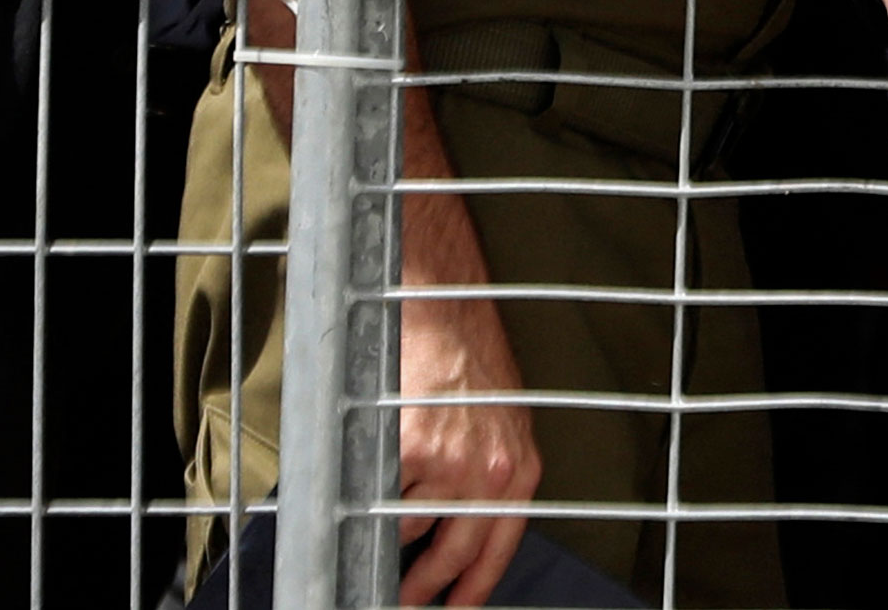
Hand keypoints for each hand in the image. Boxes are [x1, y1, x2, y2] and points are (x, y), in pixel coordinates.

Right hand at [394, 291, 541, 604]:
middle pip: (454, 555)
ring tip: (376, 518)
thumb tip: (459, 523)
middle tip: (404, 600)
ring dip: (389, 529)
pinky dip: (368, 495)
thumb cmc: (469, 358)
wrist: (443, 307)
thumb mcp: (502, 419)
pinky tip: (367, 480)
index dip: (476, 588)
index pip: (500, 548)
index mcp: (520, 466)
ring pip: (408, 527)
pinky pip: (380, 496)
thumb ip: (489, 470)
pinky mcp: (411, 450)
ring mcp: (452, 462)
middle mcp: (492, 470)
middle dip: (424, 586)